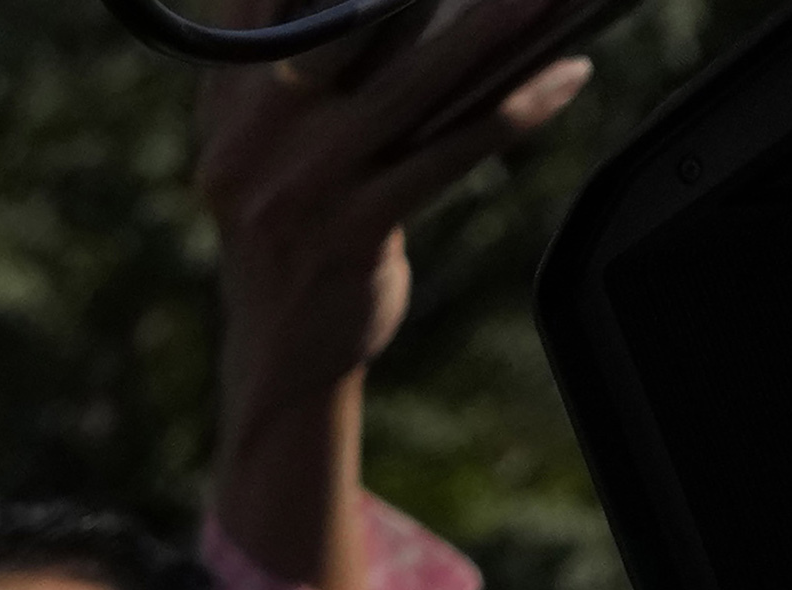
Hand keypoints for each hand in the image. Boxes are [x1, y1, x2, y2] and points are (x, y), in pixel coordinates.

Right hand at [195, 0, 626, 589]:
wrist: (279, 352)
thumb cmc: (292, 228)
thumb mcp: (260, 143)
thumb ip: (287, 68)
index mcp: (227, 100)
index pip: (260, 1)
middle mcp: (250, 137)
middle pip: (340, 27)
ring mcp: (297, 187)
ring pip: (408, 87)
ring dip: (488, 32)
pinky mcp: (348, 233)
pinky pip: (447, 154)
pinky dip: (514, 111)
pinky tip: (565, 78)